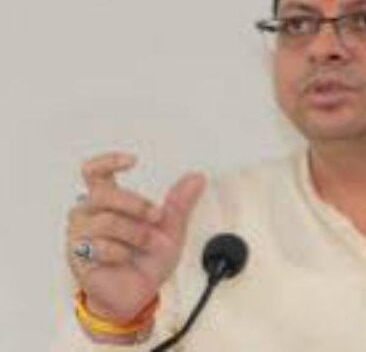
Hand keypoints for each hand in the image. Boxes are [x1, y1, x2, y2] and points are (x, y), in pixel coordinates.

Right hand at [66, 152, 205, 322]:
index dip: (108, 161)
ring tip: (147, 244)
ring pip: (106, 221)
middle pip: (104, 194)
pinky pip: (99, 247)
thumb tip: (197, 177)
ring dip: (135, 233)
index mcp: (107, 201)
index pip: (94, 172)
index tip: (133, 161)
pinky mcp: (77, 257)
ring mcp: (80, 235)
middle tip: (158, 216)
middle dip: (137, 204)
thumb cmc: (148, 259)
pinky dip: (121, 253)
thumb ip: (180, 203)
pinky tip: (125, 259)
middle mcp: (88, 214)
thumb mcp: (171, 229)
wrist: (139, 294)